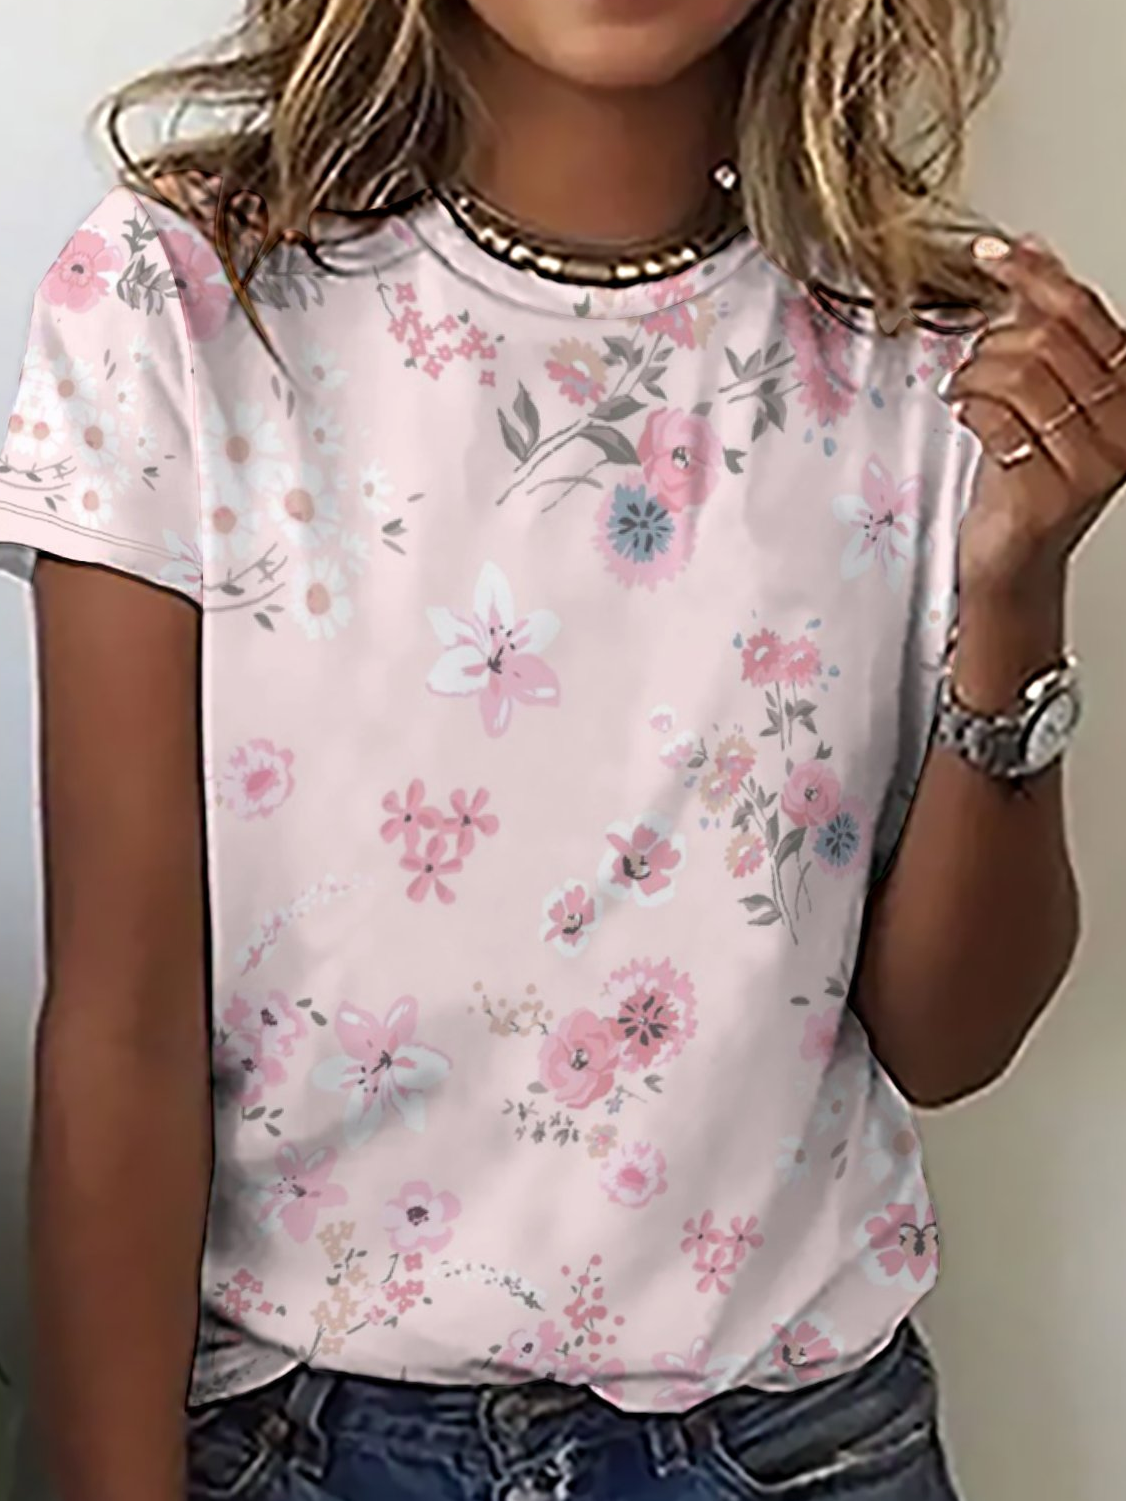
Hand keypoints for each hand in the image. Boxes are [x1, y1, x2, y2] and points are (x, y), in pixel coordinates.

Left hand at [940, 232, 1125, 603]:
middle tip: (973, 363)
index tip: (989, 254)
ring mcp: (1090, 460)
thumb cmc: (1027, 472)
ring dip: (975, 374)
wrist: (1014, 553)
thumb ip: (1043, 325)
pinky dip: (970, 409)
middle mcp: (1122, 423)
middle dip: (993, 342)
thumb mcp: (1044, 391)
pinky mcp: (1049, 489)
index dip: (1031, 275)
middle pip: (1046, 341)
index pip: (1082, 311)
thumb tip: (1031, 250)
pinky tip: (967, 416)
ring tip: (965, 391)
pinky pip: (997, 420)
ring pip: (1019, 375)